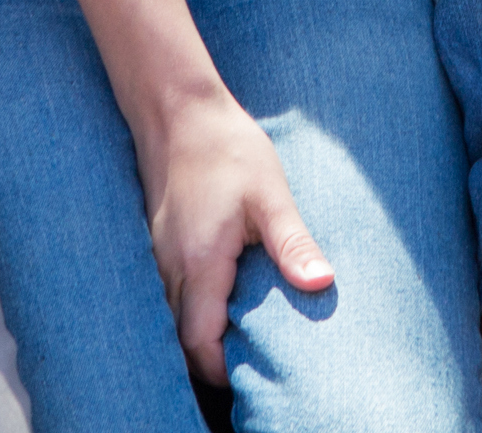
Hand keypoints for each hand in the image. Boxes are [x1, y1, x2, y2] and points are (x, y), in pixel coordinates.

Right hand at [138, 91, 332, 381]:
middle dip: (215, 358)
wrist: (179, 109)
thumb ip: (292, 244)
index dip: (223, 370)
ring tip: (245, 331)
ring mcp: (160, 257)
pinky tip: (225, 296)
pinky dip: (194, 308)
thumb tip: (321, 283)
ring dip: (204, 332)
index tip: (255, 372)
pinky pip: (172, 294)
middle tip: (256, 358)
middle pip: (184, 339)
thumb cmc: (227, 148)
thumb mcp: (270, 194)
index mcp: (200, 263)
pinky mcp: (160, 245)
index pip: (200, 343)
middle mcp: (171, 268)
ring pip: (175, 318)